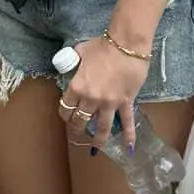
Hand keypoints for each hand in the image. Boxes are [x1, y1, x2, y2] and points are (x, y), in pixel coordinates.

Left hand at [58, 36, 146, 150]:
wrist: (126, 45)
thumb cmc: (103, 46)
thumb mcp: (81, 51)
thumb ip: (74, 59)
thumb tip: (71, 60)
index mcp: (77, 87)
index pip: (65, 106)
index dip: (64, 113)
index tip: (66, 115)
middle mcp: (91, 99)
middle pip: (80, 120)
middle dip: (77, 128)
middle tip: (77, 132)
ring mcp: (109, 103)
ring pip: (101, 127)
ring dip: (97, 139)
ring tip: (94, 147)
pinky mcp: (125, 103)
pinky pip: (127, 122)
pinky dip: (128, 136)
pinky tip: (128, 148)